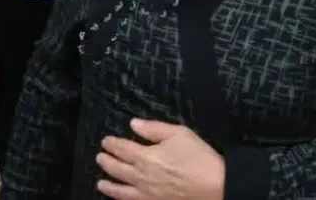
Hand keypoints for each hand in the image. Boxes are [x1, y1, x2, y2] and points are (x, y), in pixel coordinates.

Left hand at [96, 119, 223, 199]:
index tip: (105, 141)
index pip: (123, 149)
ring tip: (100, 183)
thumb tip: (134, 124)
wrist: (216, 185)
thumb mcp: (178, 133)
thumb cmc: (198, 157)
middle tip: (99, 157)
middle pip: (118, 169)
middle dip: (107, 162)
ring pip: (122, 191)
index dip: (112, 144)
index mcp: (146, 156)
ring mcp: (148, 194)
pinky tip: (121, 199)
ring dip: (109, 186)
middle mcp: (142, 177)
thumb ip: (153, 129)